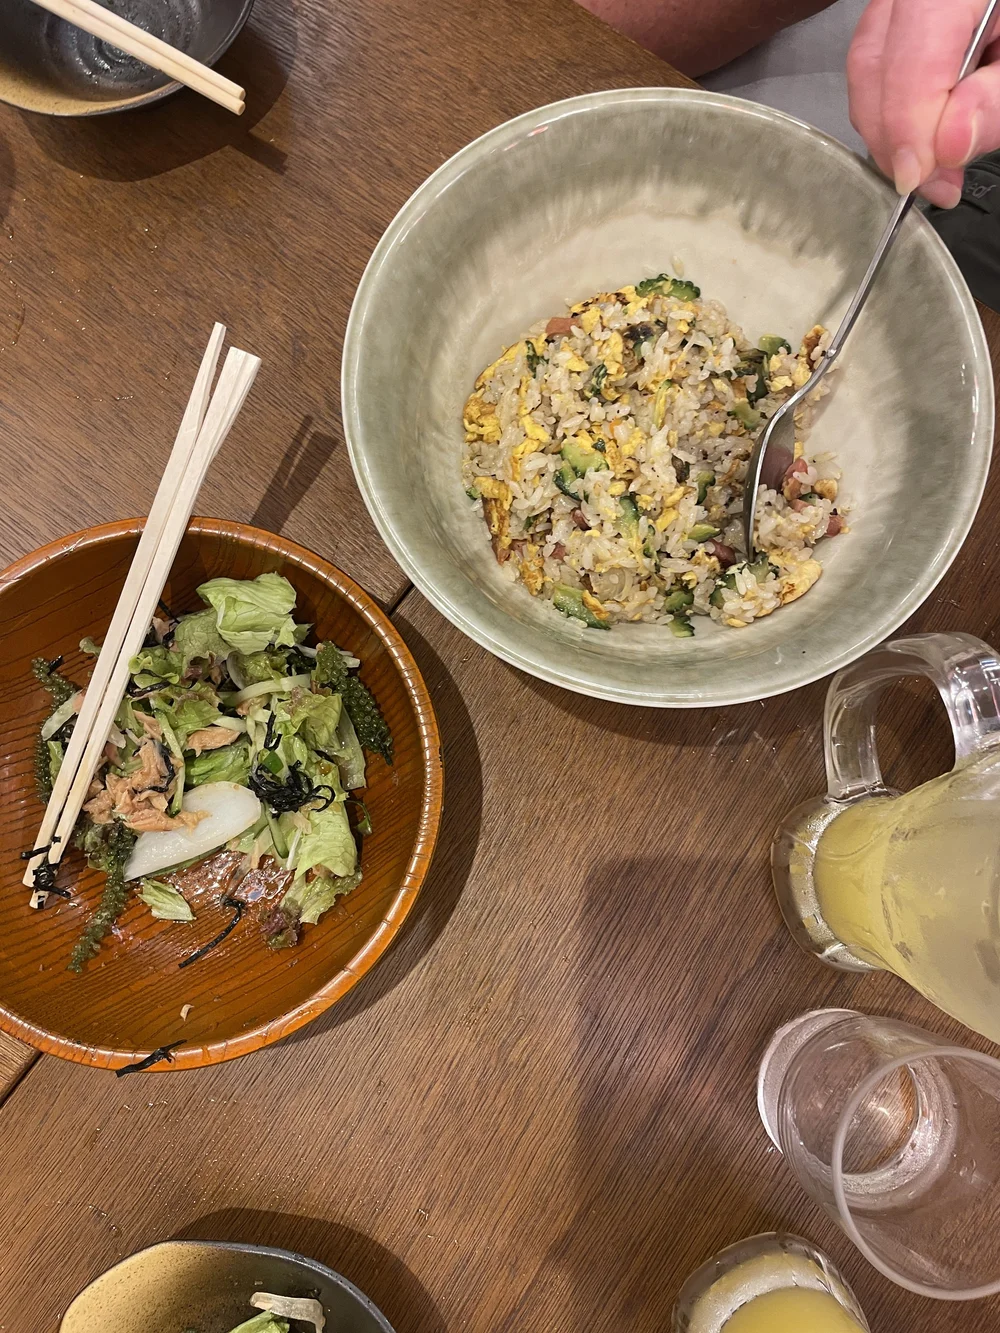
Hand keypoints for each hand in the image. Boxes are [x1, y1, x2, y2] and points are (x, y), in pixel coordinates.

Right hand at [847, 0, 999, 207]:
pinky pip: (874, 65)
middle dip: (892, 136)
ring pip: (864, 69)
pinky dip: (891, 109)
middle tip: (928, 182)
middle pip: (873, 65)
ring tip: (930, 166)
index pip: (911, 59)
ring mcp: (896, 2)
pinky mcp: (895, 21)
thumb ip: (995, 99)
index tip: (918, 177)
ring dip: (887, 129)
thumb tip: (949, 146)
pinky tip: (922, 135)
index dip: (907, 127)